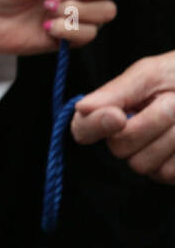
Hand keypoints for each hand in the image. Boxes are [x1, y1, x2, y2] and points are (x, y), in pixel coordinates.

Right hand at [71, 52, 174, 182]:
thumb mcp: (149, 74)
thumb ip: (115, 92)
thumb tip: (81, 107)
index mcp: (112, 111)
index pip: (83, 129)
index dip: (95, 125)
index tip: (118, 115)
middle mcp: (125, 139)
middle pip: (118, 147)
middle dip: (149, 123)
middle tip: (171, 102)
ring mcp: (149, 159)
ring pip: (143, 164)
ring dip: (170, 136)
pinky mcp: (171, 172)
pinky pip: (168, 172)